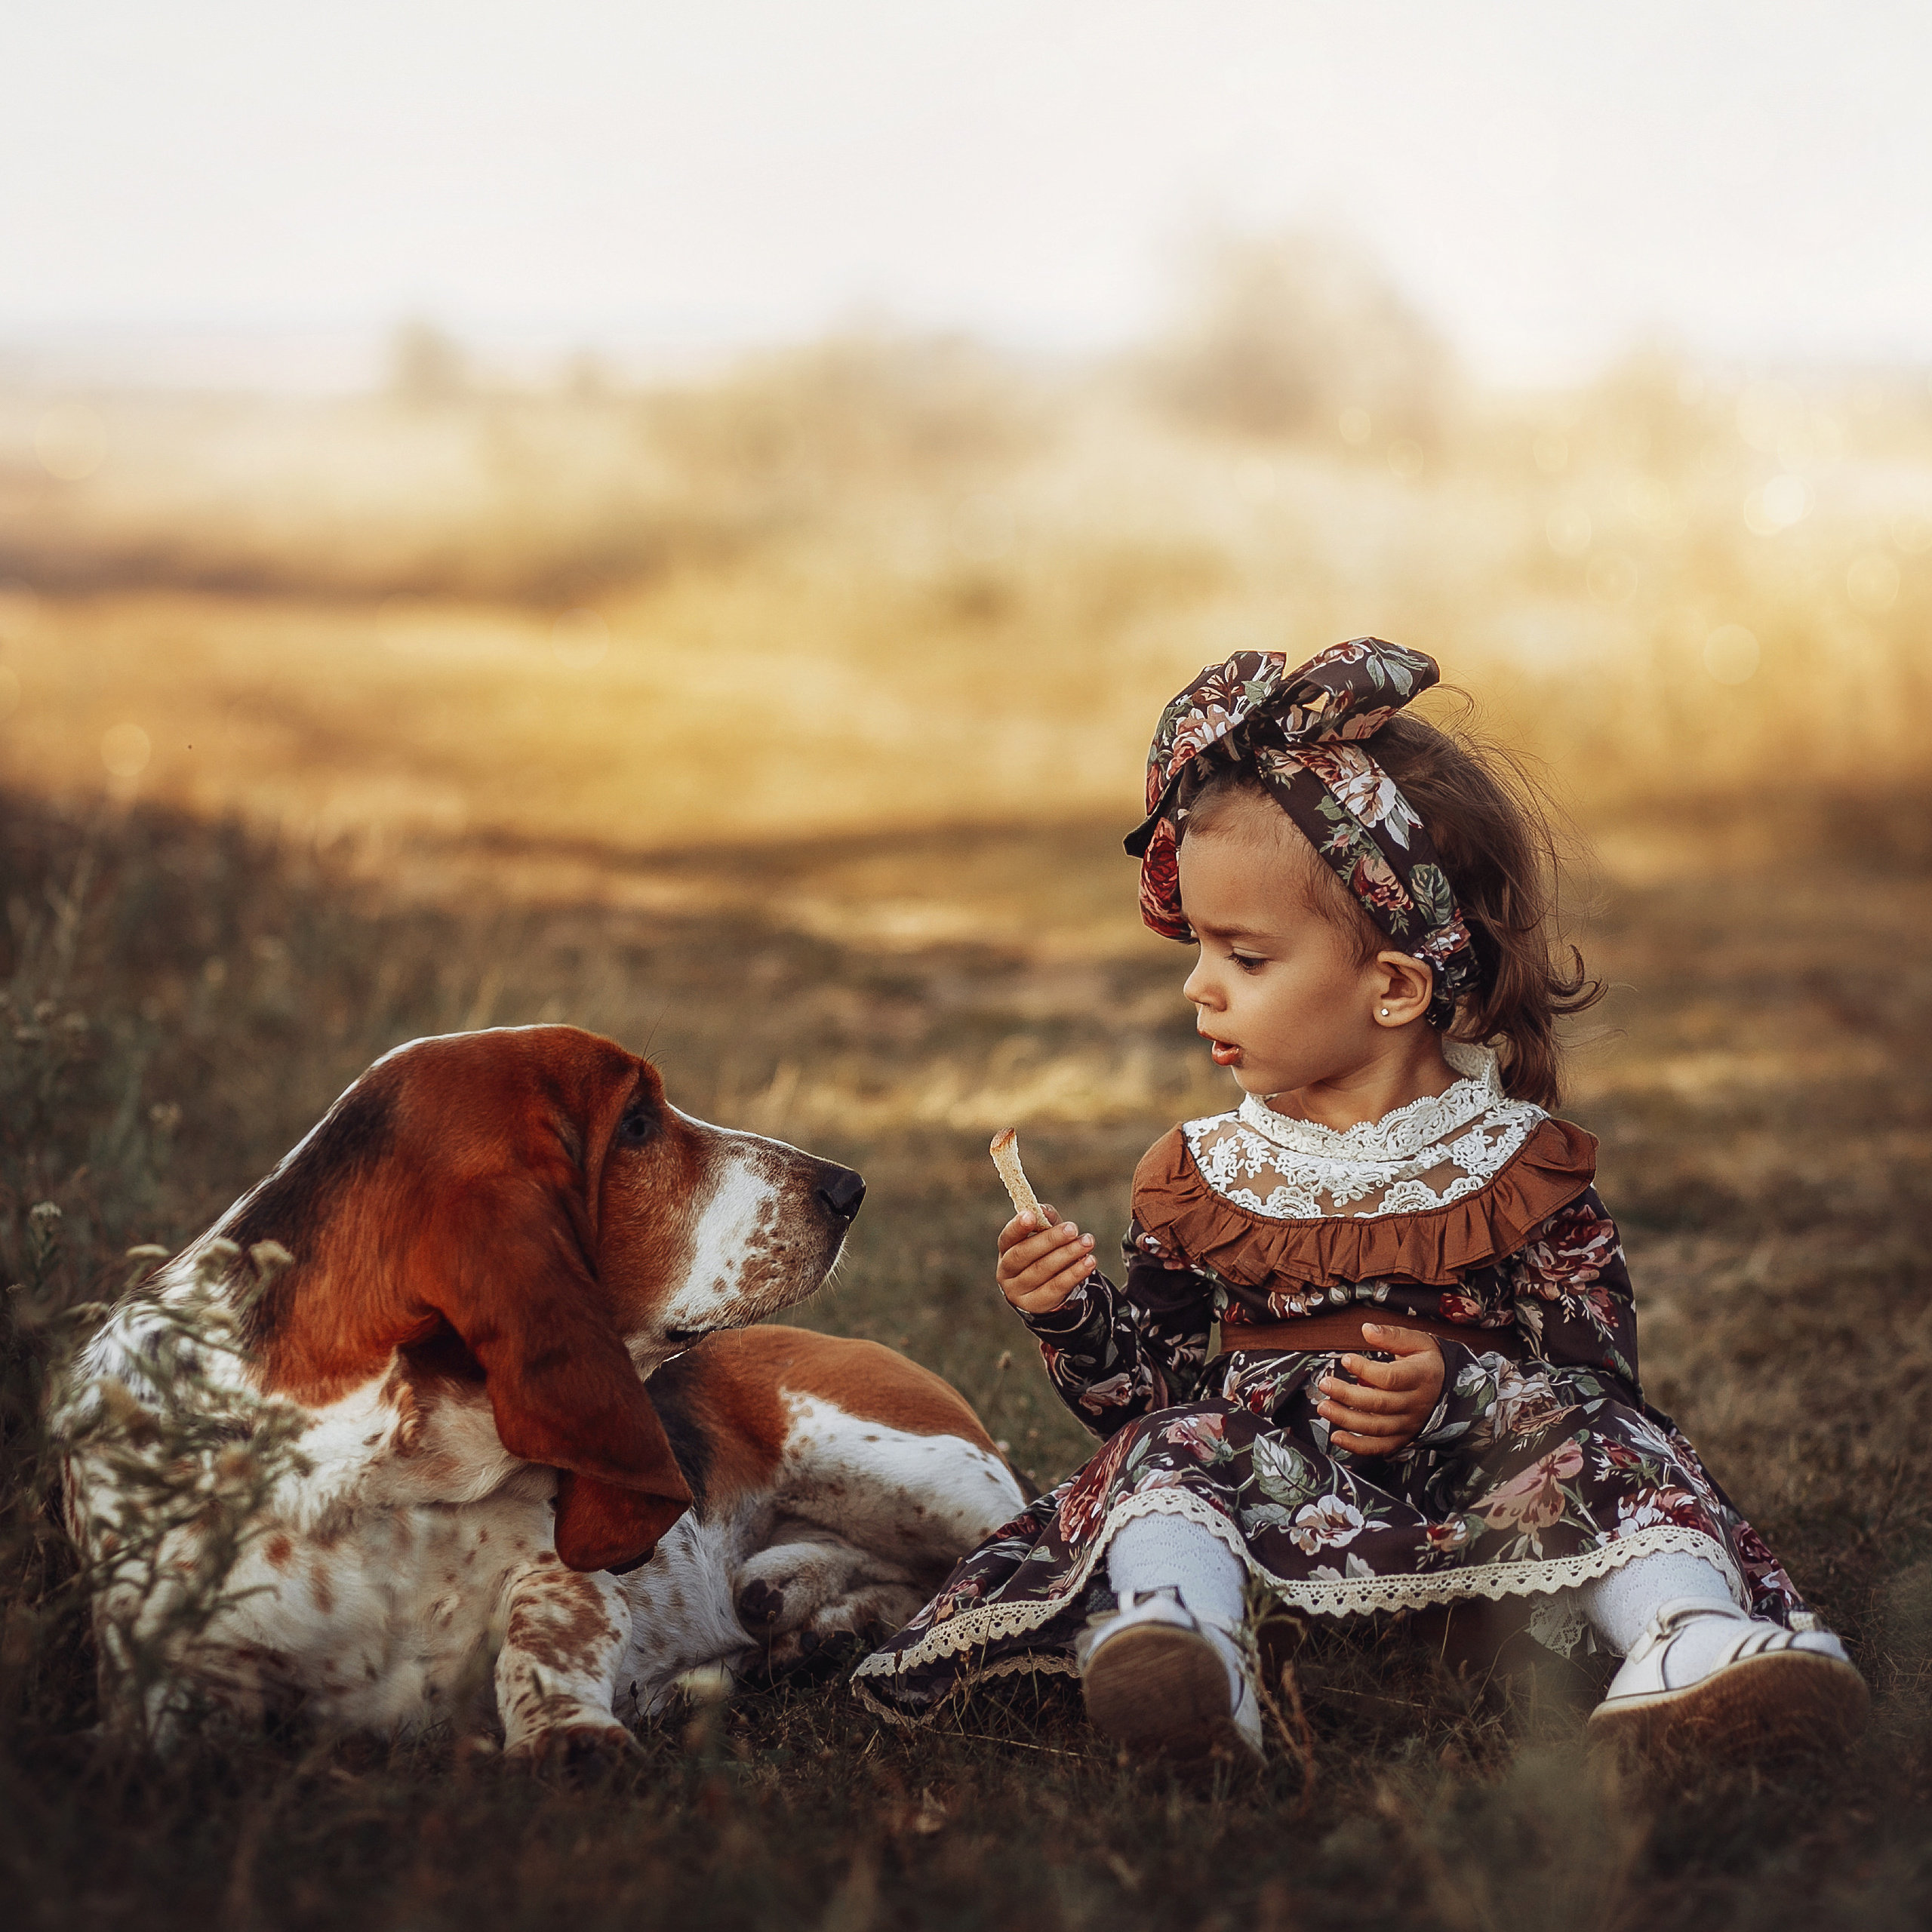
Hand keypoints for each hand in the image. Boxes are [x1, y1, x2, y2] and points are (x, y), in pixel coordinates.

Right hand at [996, 1207, 1095, 1313]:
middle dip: (1050, 1239)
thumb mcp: (1043, 1237)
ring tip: (1087, 1242)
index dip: (1018, 1226)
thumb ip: (1044, 1221)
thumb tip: (1043, 1209)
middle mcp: (1006, 1271)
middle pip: (1024, 1254)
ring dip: (1067, 1254)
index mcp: (1005, 1250)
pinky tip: (1089, 1262)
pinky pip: (1056, 1287)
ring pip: (1042, 1270)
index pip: (1007, 1237)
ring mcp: (1018, 1291)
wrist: (1045, 1292)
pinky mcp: (1035, 1305)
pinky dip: (1074, 1273)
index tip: (1032, 1215)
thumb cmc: (1043, 1256)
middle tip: (1072, 1228)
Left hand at [1315, 1325, 1444, 1456]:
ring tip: (1324, 1407)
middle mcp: (1415, 1404)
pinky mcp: (1402, 1438)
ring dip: (1346, 1419)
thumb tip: (1367, 1329)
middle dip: (1347, 1395)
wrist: (1451, 1389)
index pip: (1390, 1378)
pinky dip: (1357, 1446)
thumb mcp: (1418, 1342)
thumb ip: (1392, 1336)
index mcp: (1420, 1377)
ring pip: (1376, 1427)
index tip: (1345, 1359)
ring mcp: (1409, 1424)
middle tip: (1324, 1384)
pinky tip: (1336, 1437)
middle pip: (1379, 1404)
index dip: (1365, 1370)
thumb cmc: (1428, 1362)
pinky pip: (1379, 1447)